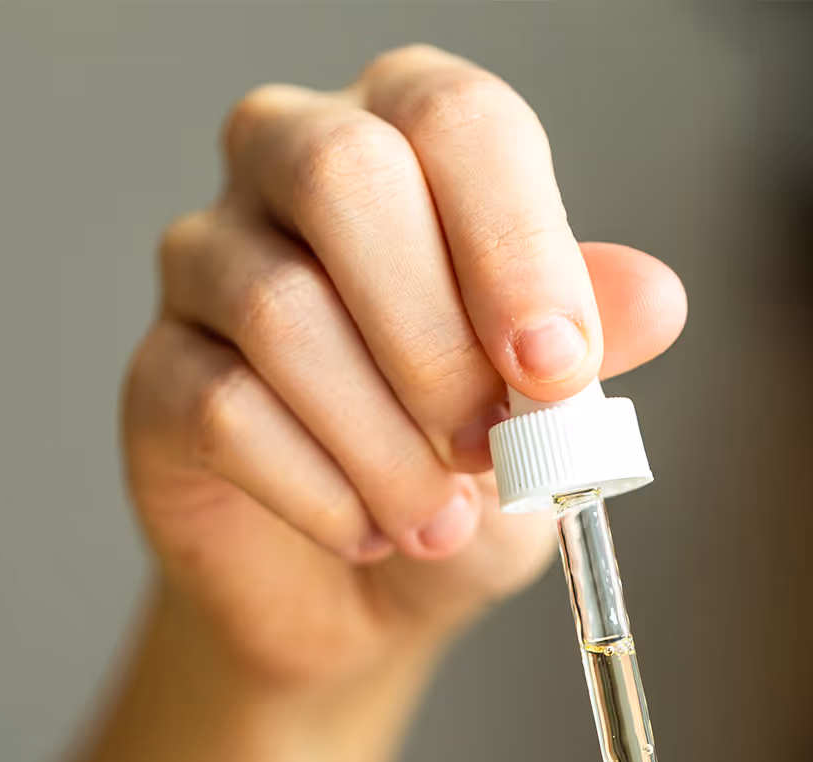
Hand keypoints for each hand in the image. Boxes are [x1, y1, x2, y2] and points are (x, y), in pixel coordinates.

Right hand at [122, 44, 685, 687]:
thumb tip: (656, 298)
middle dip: (438, 344)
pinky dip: (320, 493)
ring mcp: (208, 266)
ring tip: (439, 522)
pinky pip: (224, 411)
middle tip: (489, 450)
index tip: (554, 370)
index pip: (459, 120)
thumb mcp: (546, 418)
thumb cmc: (461, 482)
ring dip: (386, 445)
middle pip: (346, 178)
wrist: (367, 589)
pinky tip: (366, 530)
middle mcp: (293, 170)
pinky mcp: (156, 374)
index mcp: (412, 146)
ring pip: (281, 310)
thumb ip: (587, 346)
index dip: (517, 245)